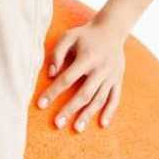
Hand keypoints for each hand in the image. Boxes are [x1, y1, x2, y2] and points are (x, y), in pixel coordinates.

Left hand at [36, 16, 125, 131]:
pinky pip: (115, 98)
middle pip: (84, 93)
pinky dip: (110, 112)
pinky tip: (102, 124)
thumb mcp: (69, 36)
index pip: (67, 78)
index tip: (41, 104)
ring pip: (99, 99)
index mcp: (87, 57)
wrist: (112, 29)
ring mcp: (111, 76)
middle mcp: (101, 69)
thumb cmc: (85, 34)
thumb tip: (51, 74)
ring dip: (88, 115)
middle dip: (70, 110)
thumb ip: (57, 53)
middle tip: (57, 124)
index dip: (53, 92)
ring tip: (76, 129)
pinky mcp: (118, 80)